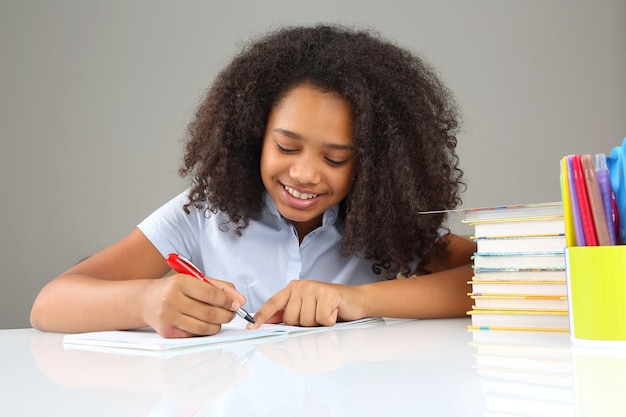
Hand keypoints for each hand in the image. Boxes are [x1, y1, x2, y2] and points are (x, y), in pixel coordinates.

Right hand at [141, 274, 244, 337]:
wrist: (145, 301)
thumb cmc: (174, 289)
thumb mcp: (195, 281)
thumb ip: (220, 287)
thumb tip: (240, 300)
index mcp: (180, 282)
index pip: (211, 294)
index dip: (228, 301)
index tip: (236, 305)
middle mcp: (171, 299)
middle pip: (209, 313)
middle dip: (227, 315)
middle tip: (231, 314)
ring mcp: (168, 317)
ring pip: (203, 328)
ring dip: (217, 326)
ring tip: (219, 320)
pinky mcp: (167, 332)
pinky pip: (194, 335)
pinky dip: (204, 331)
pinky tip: (203, 324)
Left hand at [249, 280, 367, 327]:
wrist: (356, 301)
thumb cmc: (330, 307)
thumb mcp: (307, 309)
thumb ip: (288, 313)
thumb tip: (267, 322)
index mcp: (292, 289)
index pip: (273, 303)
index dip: (262, 315)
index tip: (252, 327)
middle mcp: (301, 286)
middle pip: (290, 318)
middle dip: (303, 324)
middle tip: (317, 316)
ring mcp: (314, 288)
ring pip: (306, 320)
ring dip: (318, 323)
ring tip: (326, 314)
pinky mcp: (327, 293)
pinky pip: (321, 318)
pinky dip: (329, 321)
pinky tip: (334, 313)